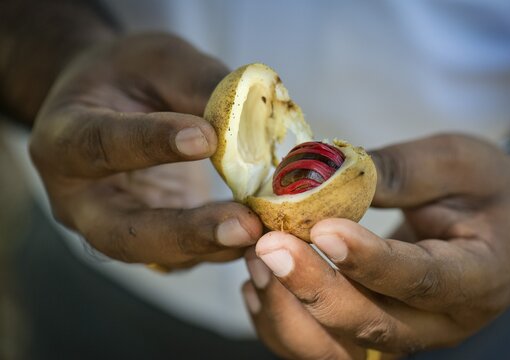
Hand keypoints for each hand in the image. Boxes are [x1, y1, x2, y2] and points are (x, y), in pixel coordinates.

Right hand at [30, 33, 261, 268]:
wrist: (110, 106)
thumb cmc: (128, 77)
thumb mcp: (157, 59)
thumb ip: (197, 84)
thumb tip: (255, 123)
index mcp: (65, 138)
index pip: (102, 145)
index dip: (153, 143)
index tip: (207, 138)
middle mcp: (80, 197)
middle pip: (123, 233)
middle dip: (186, 234)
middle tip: (244, 226)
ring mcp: (112, 225)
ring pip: (156, 255)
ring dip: (213, 248)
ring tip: (265, 230)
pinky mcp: (147, 237)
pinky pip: (182, 256)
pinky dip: (222, 249)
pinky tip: (260, 234)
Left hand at [242, 134, 509, 357]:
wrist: (503, 227)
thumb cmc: (485, 190)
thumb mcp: (458, 162)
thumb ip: (401, 169)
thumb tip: (330, 172)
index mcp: (479, 274)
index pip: (423, 279)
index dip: (370, 260)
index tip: (323, 229)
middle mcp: (441, 321)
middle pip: (373, 325)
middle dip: (315, 287)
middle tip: (270, 244)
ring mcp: (405, 335)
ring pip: (340, 351)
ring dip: (291, 311)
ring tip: (258, 259)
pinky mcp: (374, 334)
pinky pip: (322, 348)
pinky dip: (283, 323)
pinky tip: (258, 285)